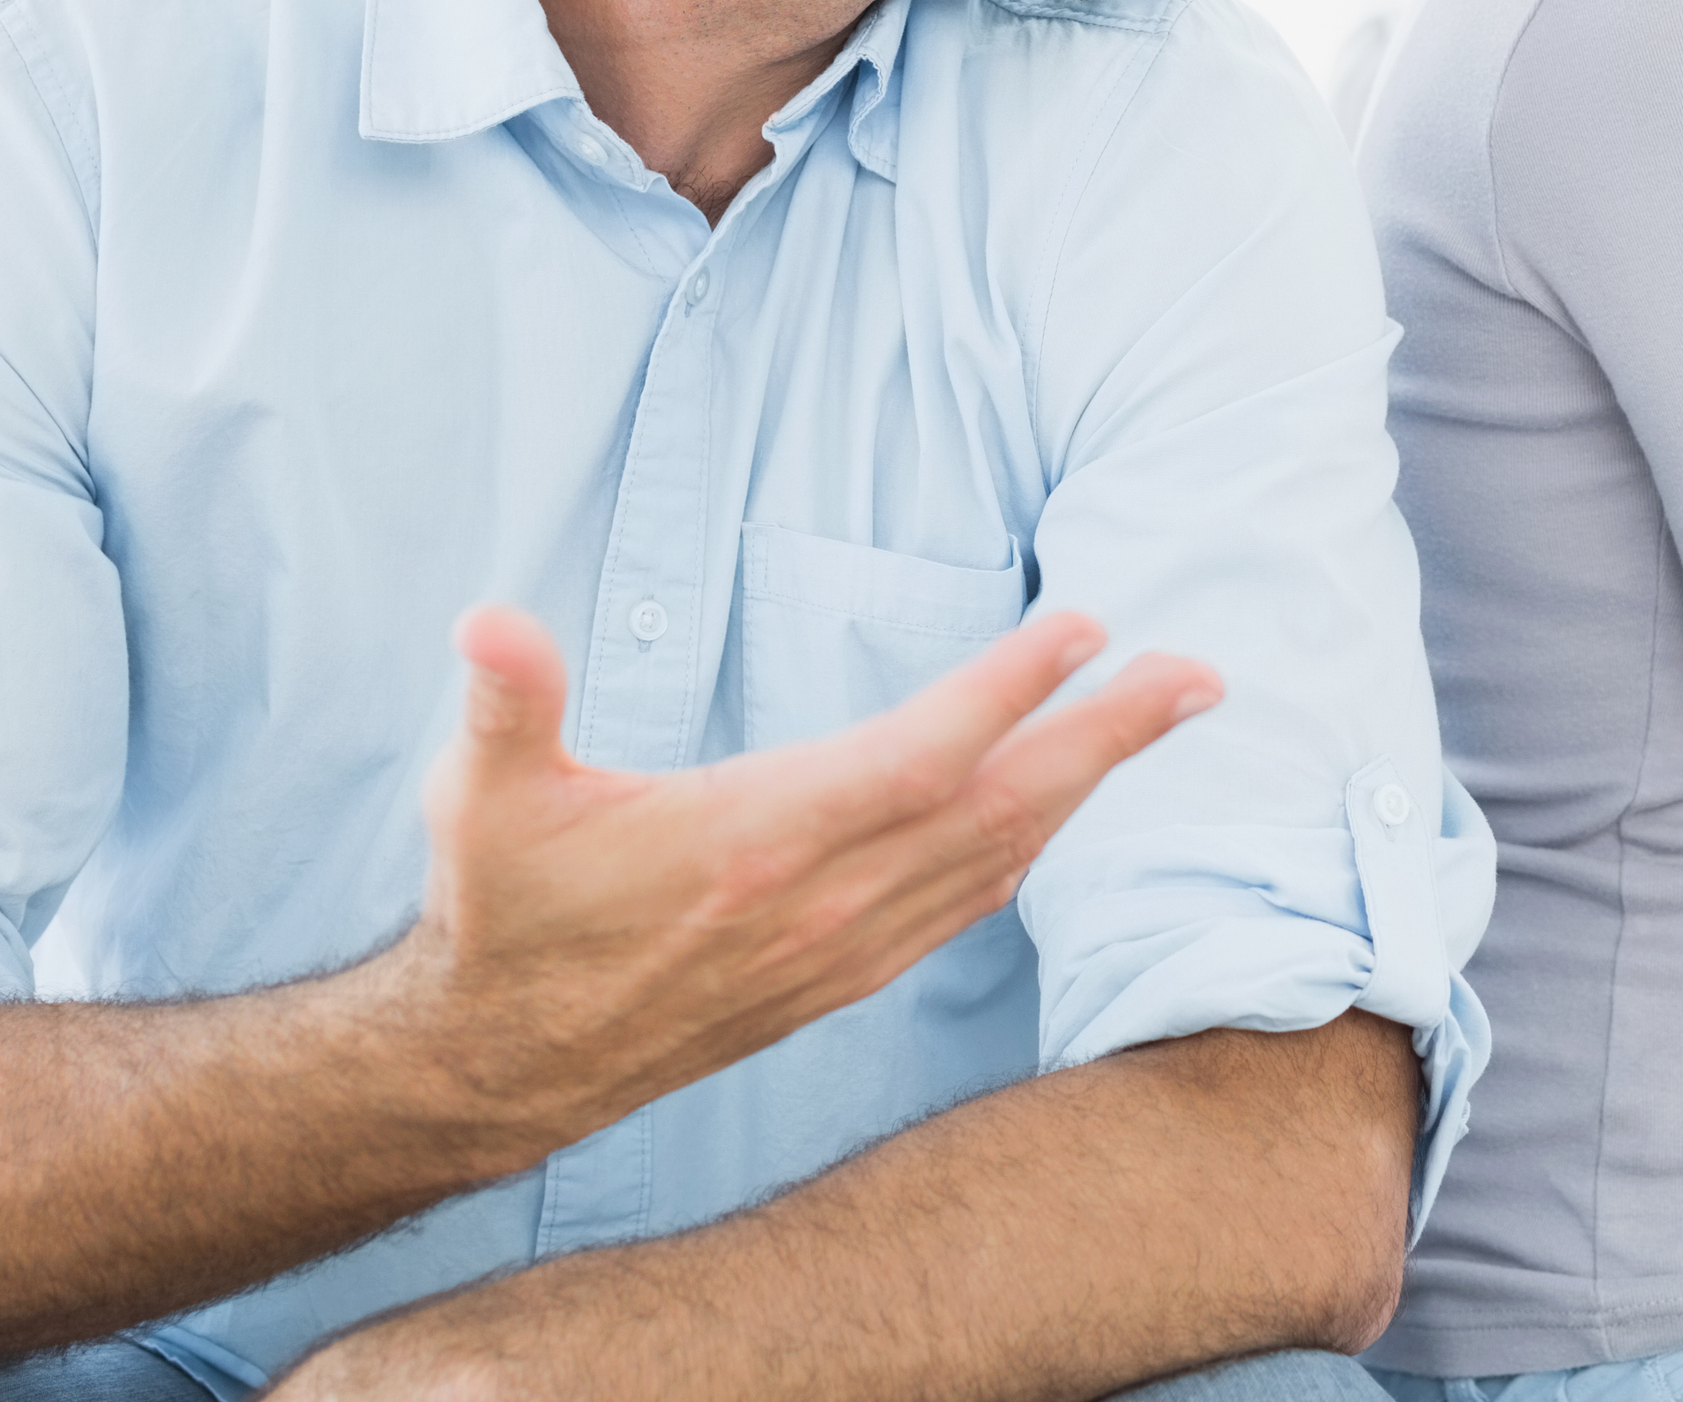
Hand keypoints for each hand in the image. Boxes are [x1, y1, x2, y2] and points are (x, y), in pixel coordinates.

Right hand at [372, 605, 1220, 1160]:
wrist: (499, 1063)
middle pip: (1001, 805)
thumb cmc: (501, 911)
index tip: (1086, 625)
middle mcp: (822, 901)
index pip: (919, 754)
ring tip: (1162, 714)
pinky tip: (1061, 812)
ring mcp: (840, 949)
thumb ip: (505, 701)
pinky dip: (1029, 847)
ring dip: (1088, 782)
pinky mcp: (838, 979)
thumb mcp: (482, 797)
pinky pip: (965, 904)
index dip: (1009, 689)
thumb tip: (488, 619)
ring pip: (999, 855)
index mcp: (759, 841)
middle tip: (1200, 674)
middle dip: (1110, 735)